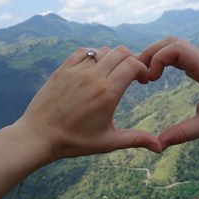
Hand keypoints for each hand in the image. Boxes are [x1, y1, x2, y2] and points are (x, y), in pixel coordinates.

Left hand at [15, 46, 161, 158]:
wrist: (39, 136)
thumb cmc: (74, 141)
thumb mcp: (108, 142)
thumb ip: (136, 139)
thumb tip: (159, 147)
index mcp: (108, 92)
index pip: (133, 65)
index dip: (143, 69)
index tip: (143, 80)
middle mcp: (94, 77)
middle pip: (121, 52)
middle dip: (131, 60)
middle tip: (131, 74)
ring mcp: (76, 71)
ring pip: (103, 51)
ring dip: (113, 58)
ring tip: (112, 72)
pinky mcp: (63, 69)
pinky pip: (83, 52)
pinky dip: (94, 55)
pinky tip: (94, 68)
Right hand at [138, 37, 198, 149]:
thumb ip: (183, 134)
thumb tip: (158, 144)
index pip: (177, 48)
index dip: (158, 58)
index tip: (150, 79)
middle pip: (171, 42)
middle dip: (151, 53)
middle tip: (139, 74)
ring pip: (174, 44)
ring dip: (156, 54)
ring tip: (145, 74)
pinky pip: (179, 52)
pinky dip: (164, 58)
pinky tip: (156, 74)